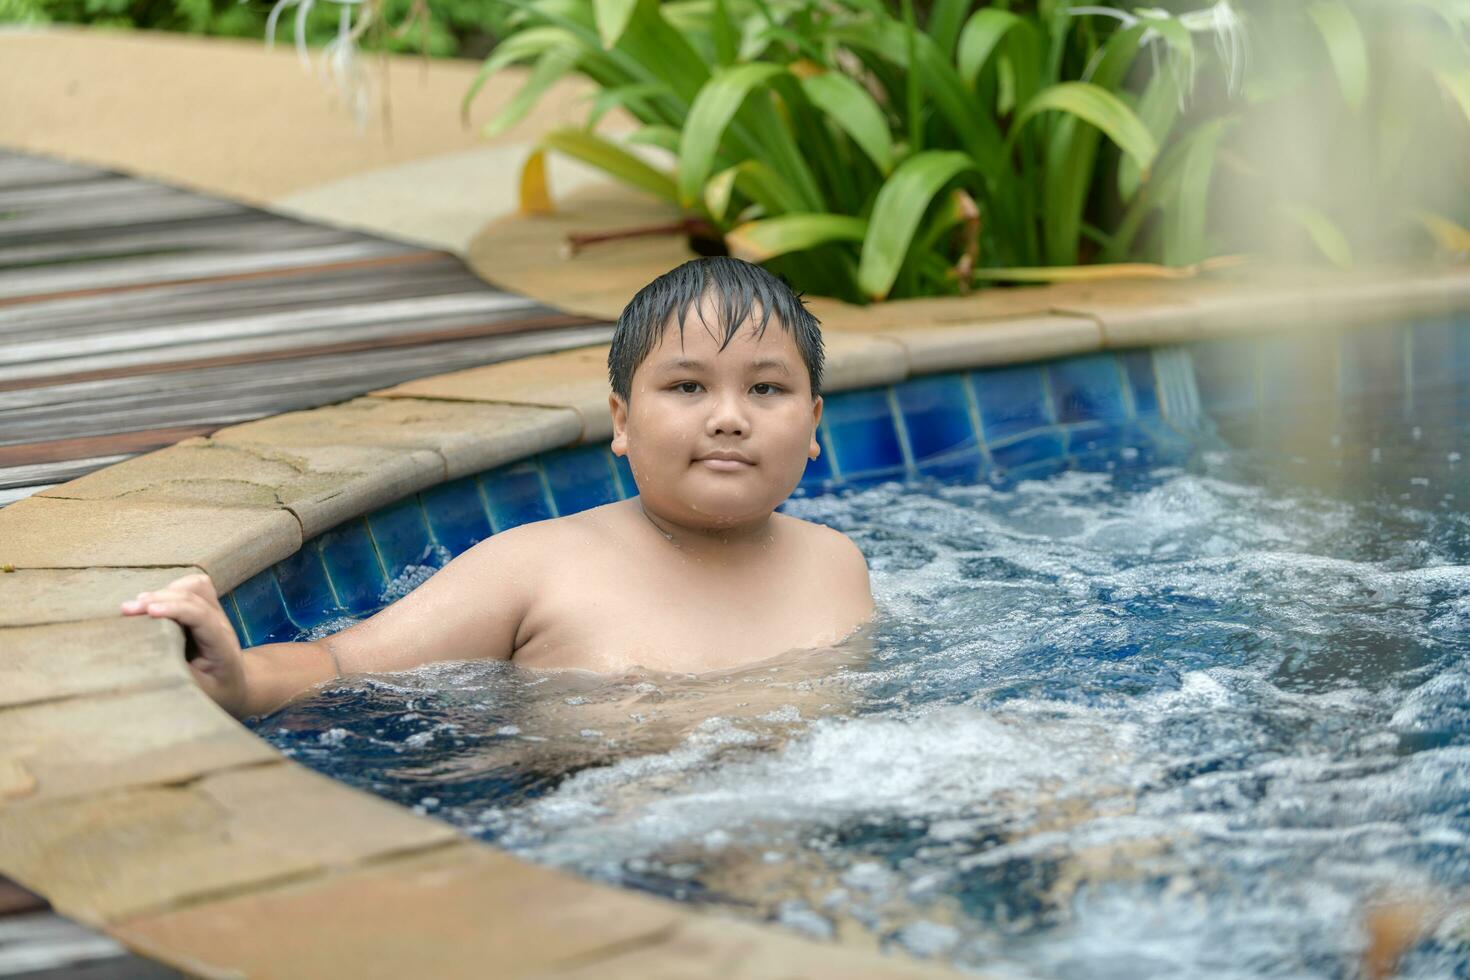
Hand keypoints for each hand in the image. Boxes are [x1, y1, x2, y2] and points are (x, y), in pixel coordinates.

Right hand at [121, 573, 247, 717]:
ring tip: (136, 605)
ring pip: (194, 587)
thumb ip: (178, 672)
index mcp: (222, 647)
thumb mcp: (196, 691)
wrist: (233, 684)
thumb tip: (146, 659)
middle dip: (159, 599)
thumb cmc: (213, 691)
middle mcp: (222, 625)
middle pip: (194, 598)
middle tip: (126, 610)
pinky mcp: (207, 609)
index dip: (176, 610)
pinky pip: (194, 587)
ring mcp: (216, 614)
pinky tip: (152, 601)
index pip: (203, 619)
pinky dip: (171, 589)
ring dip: (164, 592)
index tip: (149, 612)